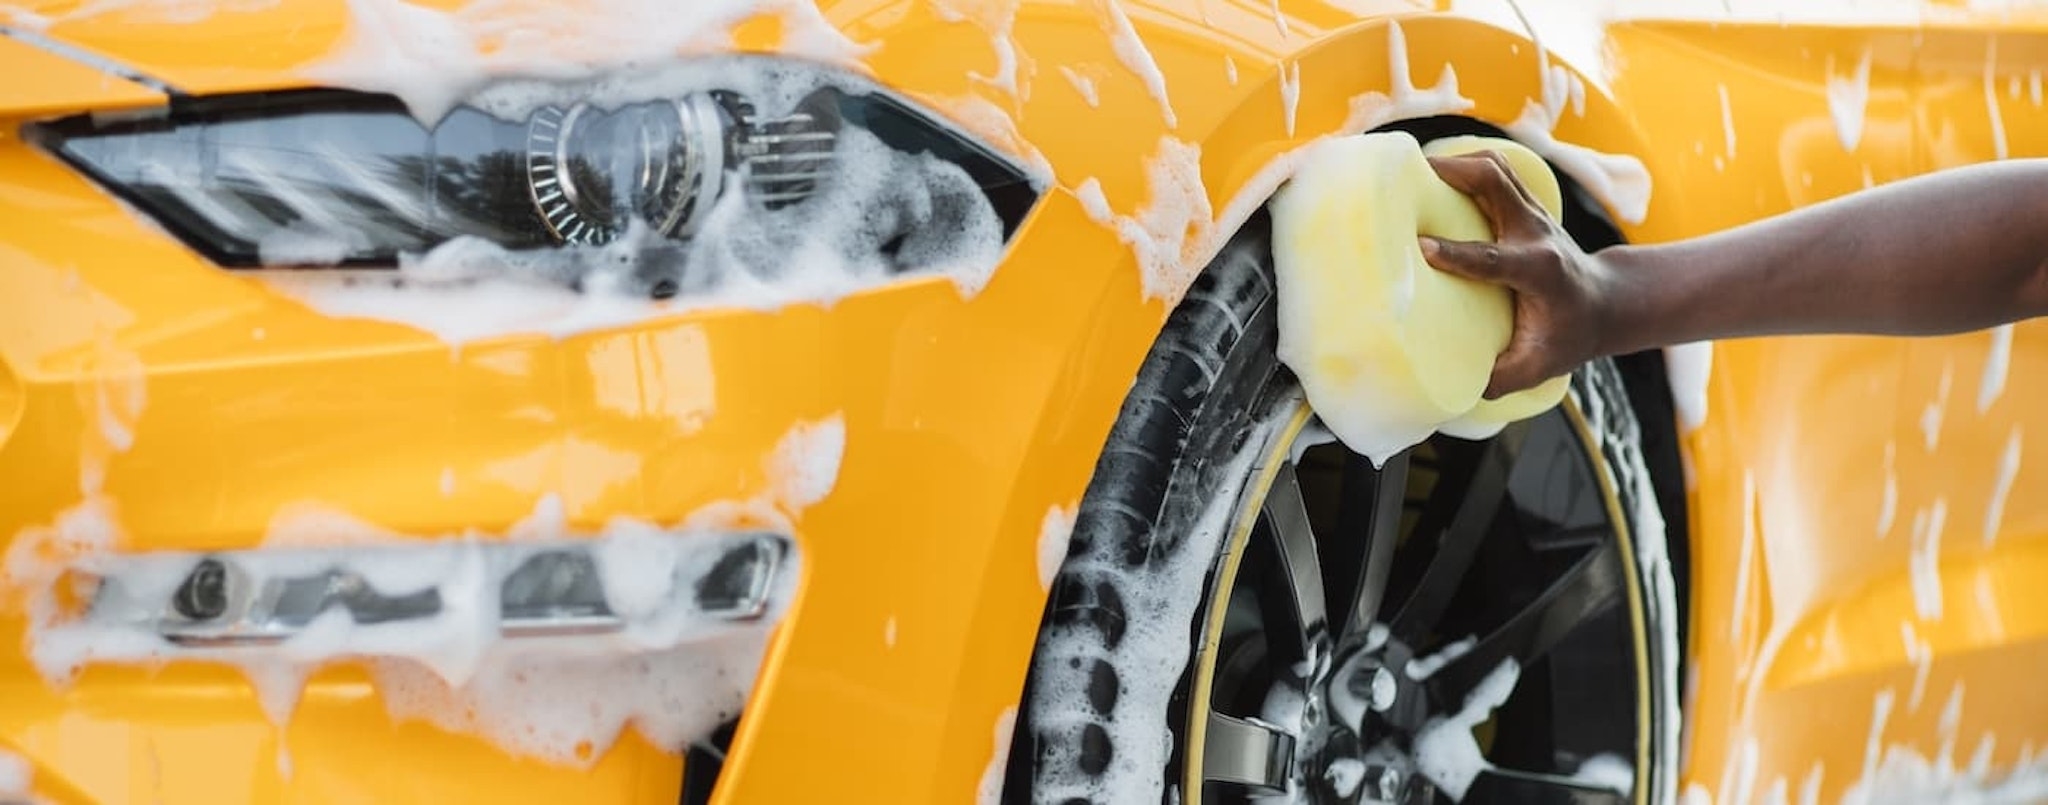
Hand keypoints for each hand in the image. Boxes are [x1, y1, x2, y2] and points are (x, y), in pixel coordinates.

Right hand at [1419, 152, 1621, 398]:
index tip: (1422, 248)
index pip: (1495, 258)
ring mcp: (1533, 214)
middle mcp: (1537, 234)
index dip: (1458, 254)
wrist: (1605, 302)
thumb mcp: (1539, 367)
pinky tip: (1437, 172)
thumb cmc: (1568, 336)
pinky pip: (1495, 170)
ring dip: (1457, 161)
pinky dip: (1465, 164)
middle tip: (1409, 173)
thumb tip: (1456, 385)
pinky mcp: (1525, 204)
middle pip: (1497, 183)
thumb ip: (1500, 377)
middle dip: (1454, 171)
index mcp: (1540, 272)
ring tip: (1415, 167)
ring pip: (1496, 167)